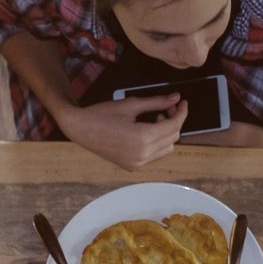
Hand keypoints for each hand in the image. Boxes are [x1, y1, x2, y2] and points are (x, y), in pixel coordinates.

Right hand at [61, 95, 185, 170]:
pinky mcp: (132, 166)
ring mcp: (137, 163)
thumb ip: (156, 102)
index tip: (182, 102)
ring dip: (167, 133)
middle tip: (168, 106)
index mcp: (143, 138)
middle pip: (172, 138)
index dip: (181, 112)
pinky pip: (154, 155)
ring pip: (166, 149)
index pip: (173, 126)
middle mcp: (142, 154)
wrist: (80, 129)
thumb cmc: (102, 114)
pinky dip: (158, 143)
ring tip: (156, 118)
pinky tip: (148, 130)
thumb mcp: (131, 104)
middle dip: (174, 121)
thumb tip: (175, 97)